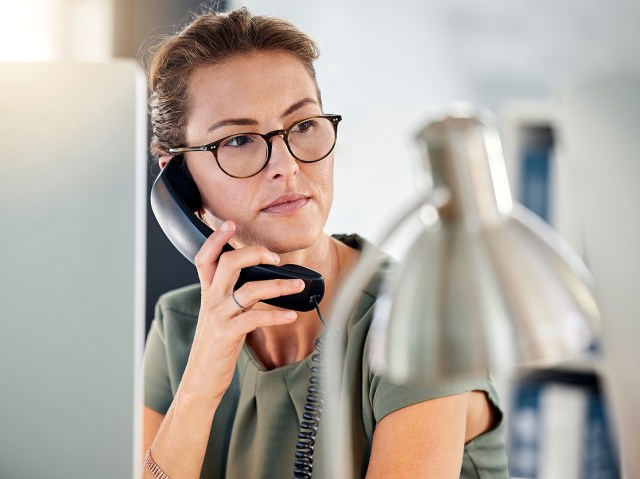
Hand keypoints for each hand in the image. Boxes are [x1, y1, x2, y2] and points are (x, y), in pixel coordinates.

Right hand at [180, 220, 304, 400]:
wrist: (201, 378)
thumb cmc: (215, 345)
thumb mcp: (217, 314)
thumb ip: (230, 295)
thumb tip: (261, 279)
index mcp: (207, 293)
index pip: (204, 258)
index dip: (215, 239)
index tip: (230, 224)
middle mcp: (210, 300)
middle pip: (228, 263)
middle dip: (254, 253)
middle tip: (276, 258)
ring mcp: (218, 316)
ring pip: (249, 289)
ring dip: (278, 285)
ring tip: (298, 285)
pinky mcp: (227, 334)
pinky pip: (256, 318)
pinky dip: (277, 315)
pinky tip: (292, 316)